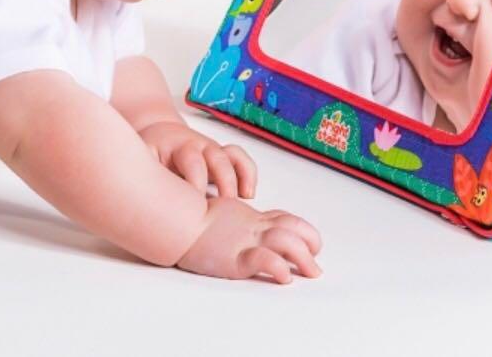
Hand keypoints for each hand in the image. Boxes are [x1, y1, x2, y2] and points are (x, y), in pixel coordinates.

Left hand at [138, 120, 256, 198]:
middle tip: (222, 207)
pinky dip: (248, 174)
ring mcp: (211, 150)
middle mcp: (198, 146)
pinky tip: (248, 194)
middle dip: (223, 181)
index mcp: (177, 147)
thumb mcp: (143, 160)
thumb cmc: (150, 154)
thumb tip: (142, 203)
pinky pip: (240, 160)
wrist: (159, 134)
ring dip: (238, 179)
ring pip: (231, 157)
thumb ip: (146, 177)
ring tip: (242, 201)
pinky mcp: (222, 156)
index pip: (191, 160)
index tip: (197, 203)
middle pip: (216, 157)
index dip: (196, 181)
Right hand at [177, 196, 322, 282]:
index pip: (286, 219)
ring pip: (286, 242)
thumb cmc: (194, 220)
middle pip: (293, 229)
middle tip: (315, 267)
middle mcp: (253, 226)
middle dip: (311, 247)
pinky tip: (284, 276)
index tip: (312, 246)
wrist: (176, 221)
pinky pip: (263, 259)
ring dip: (304, 258)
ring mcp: (245, 240)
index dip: (304, 232)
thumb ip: (239, 221)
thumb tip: (251, 228)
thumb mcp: (224, 215)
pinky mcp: (235, 257)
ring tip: (311, 272)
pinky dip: (278, 267)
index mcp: (251, 218)